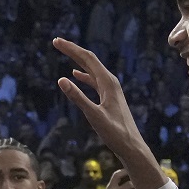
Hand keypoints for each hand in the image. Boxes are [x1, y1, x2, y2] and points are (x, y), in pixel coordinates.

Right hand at [52, 38, 163, 188]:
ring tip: (64, 52)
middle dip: (73, 50)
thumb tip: (61, 79)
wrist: (132, 146)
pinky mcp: (109, 98)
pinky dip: (84, 75)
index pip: (88, 58)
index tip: (56, 41)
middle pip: (90, 60)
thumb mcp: (94, 116)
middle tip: (56, 41)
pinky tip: (76, 74)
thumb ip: (78, 98)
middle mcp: (110, 82)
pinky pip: (94, 80)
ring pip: (91, 69)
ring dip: (77, 60)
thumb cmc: (115, 133)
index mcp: (108, 83)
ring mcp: (110, 90)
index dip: (72, 48)